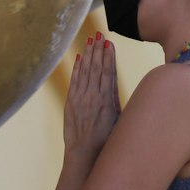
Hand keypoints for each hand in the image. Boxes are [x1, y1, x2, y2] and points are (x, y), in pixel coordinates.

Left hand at [63, 33, 118, 156]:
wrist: (85, 154)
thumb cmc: (107, 141)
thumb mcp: (119, 120)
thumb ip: (116, 100)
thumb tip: (114, 82)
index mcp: (108, 100)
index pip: (108, 72)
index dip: (108, 56)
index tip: (109, 43)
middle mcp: (93, 96)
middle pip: (96, 67)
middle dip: (98, 49)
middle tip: (99, 35)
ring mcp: (80, 98)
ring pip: (84, 71)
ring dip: (87, 54)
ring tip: (90, 40)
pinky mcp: (70, 102)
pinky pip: (74, 80)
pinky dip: (76, 68)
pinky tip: (78, 57)